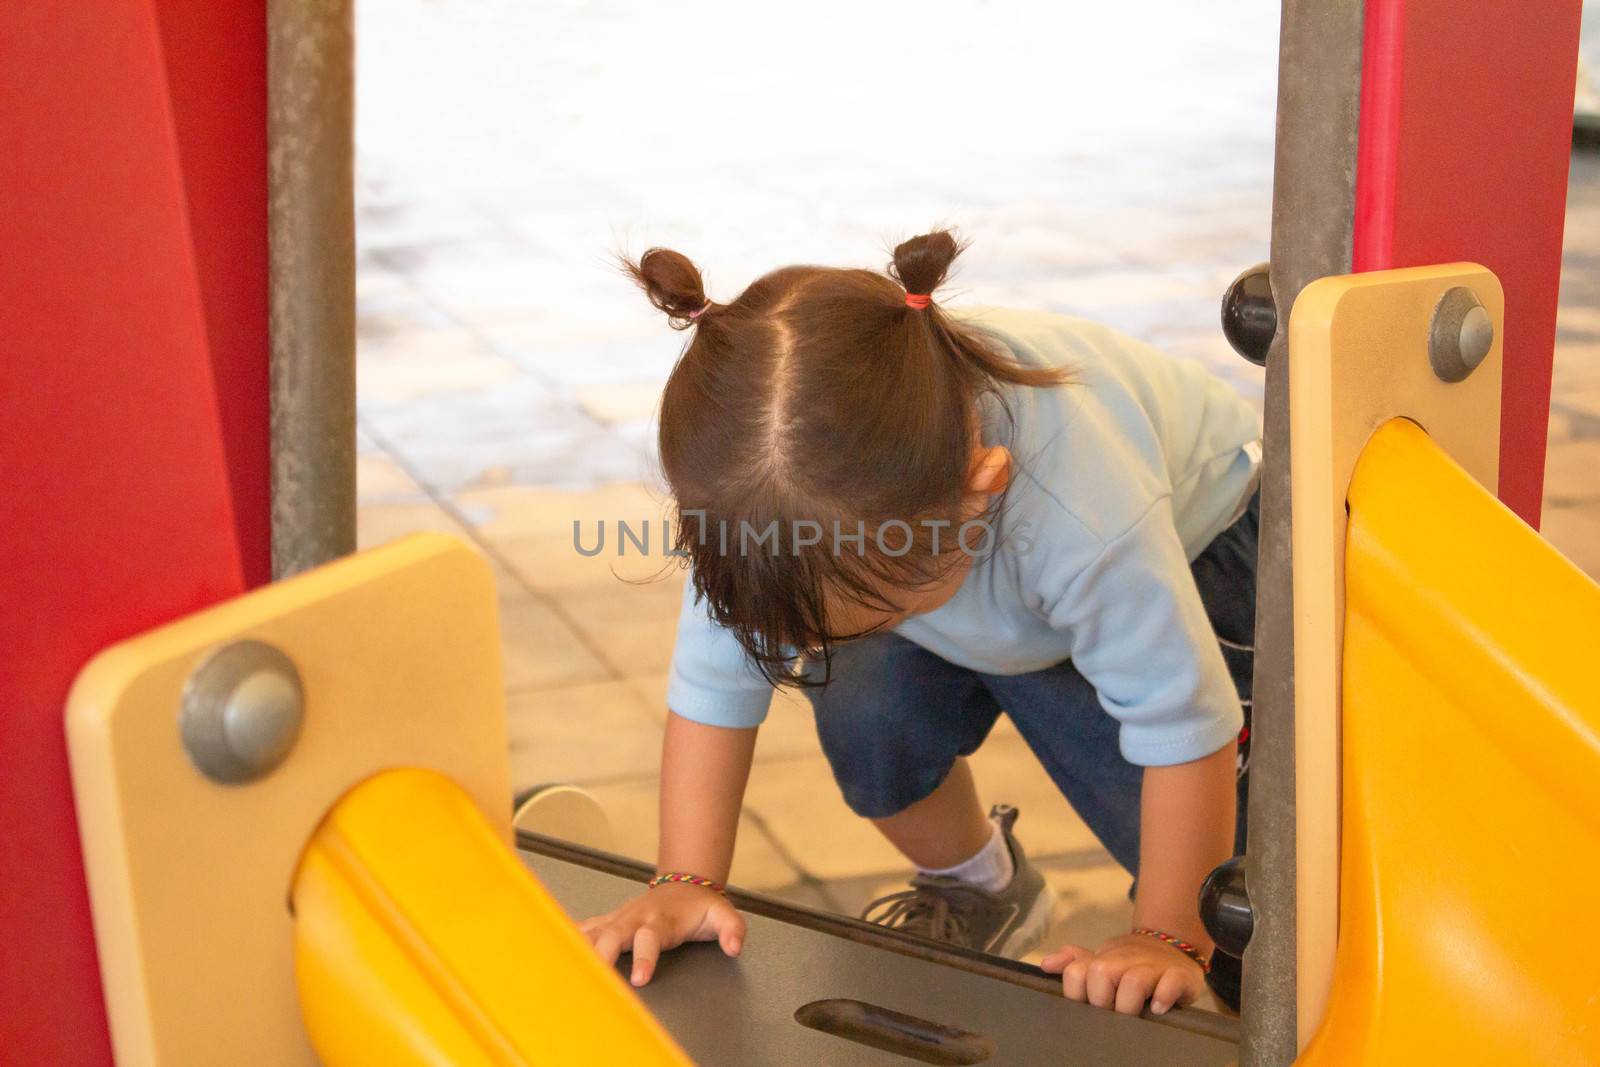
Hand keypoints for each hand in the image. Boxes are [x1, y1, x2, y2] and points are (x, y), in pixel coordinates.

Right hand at [579, 884, 745, 986]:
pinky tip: (554, 953)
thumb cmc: (700, 907)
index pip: (650, 938)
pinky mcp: (608, 921)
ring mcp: (619, 919)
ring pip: (593, 932)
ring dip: (580, 948)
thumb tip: (734, 946)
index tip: (641, 978)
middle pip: (612, 935)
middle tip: (594, 978)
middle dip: (602, 956)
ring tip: (565, 969)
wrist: (683, 884)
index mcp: (661, 921)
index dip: (644, 956)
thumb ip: (732, 929)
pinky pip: (585, 928)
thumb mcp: (722, 914)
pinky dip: (569, 938)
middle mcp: (635, 919)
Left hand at [1040, 933, 1204, 1014]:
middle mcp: (1126, 959)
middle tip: (1112, 1013)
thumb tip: (1045, 965)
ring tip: (1134, 1014)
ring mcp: (1153, 966)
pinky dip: (1163, 997)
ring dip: (1128, 1003)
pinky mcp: (1180, 975)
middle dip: (1102, 1001)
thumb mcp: (1103, 961)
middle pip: (1101, 974)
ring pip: (1133, 981)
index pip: (1076, 972)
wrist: (1173, 949)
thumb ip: (1074, 963)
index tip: (1088, 1005)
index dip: (1077, 994)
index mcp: (1104, 958)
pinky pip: (1171, 983)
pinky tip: (1158, 1008)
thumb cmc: (1132, 963)